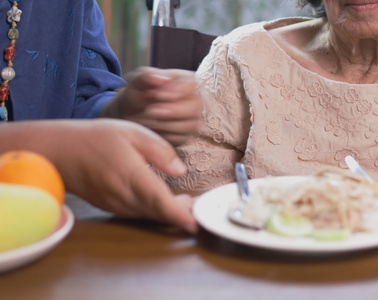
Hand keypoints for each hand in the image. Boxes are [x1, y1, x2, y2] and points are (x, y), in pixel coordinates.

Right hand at [5, 119, 197, 232]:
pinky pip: (139, 214)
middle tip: (198, 205)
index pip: (158, 200)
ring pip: (149, 215)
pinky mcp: (112, 208)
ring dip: (169, 214)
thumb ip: (159, 150)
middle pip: (158, 213)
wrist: (59, 152)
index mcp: (130, 174)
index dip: (178, 214)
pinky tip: (166, 202)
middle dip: (181, 214)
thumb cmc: (95, 138)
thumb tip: (181, 170)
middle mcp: (123, 195)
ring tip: (188, 202)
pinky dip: (155, 212)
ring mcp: (116, 205)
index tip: (194, 222)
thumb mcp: (131, 132)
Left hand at [100, 67, 202, 145]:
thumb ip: (146, 77)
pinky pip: (181, 139)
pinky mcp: (186, 136)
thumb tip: (160, 79)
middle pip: (194, 106)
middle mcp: (193, 100)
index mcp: (184, 81)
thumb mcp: (135, 82)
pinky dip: (164, 136)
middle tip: (150, 111)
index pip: (191, 84)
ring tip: (146, 120)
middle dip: (172, 111)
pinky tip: (152, 130)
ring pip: (188, 125)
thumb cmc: (136, 94)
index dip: (175, 90)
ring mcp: (192, 120)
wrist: (130, 115)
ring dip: (165, 124)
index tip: (156, 95)